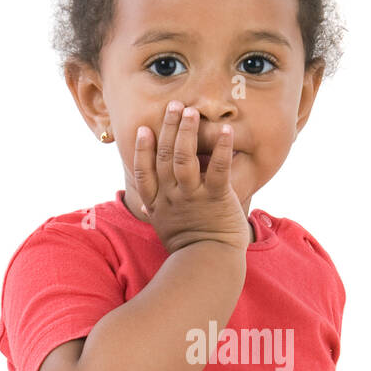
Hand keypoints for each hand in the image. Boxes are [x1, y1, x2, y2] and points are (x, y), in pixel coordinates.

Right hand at [134, 100, 250, 254]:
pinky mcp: (217, 198)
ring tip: (190, 111)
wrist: (210, 264)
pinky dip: (223, 148)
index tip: (144, 129)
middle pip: (164, 156)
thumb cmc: (189, 247)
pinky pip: (219, 169)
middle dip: (168, 128)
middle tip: (173, 105)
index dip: (142, 149)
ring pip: (184, 158)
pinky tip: (227, 130)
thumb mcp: (165, 228)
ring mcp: (193, 197)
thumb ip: (156, 211)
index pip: (144, 172)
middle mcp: (172, 197)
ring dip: (186, 132)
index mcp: (158, 204)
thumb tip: (145, 205)